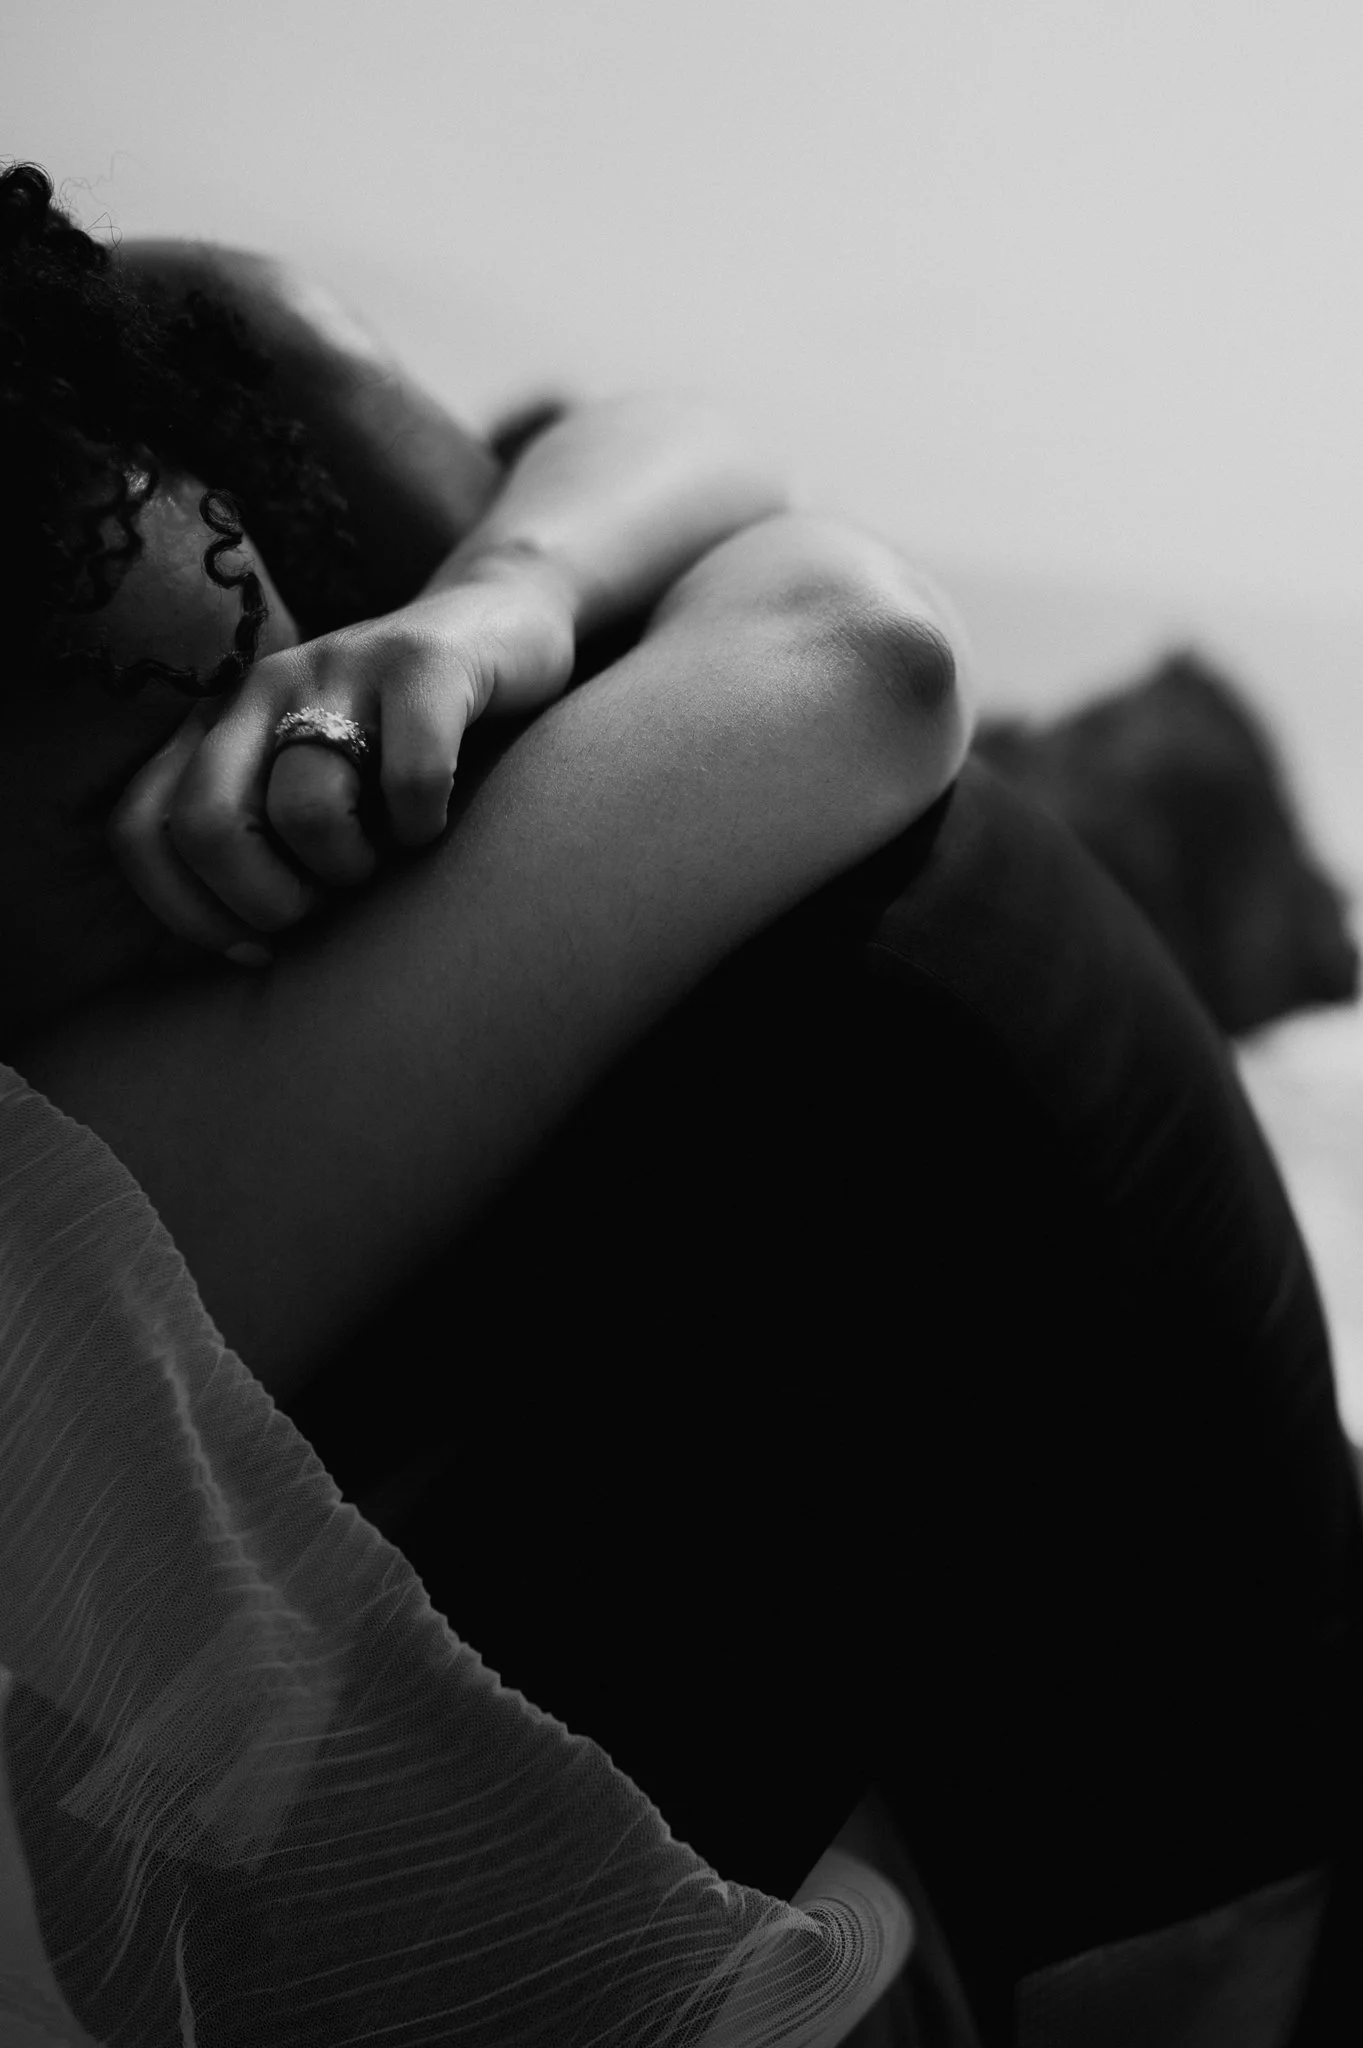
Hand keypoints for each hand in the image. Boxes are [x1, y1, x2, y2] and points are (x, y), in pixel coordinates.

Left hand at [108, 566, 576, 959]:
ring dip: (352, 868)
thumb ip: (254, 841)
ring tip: (386, 857)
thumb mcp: (309, 782)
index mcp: (217, 726)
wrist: (498, 623)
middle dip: (266, 900)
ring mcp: (338, 667)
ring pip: (305, 810)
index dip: (190, 913)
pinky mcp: (421, 662)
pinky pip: (408, 780)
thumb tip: (223, 958)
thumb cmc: (397, 742)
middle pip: (205, 824)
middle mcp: (260, 690)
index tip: (257, 945)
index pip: (141, 832)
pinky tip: (433, 822)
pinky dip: (422, 828)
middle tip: (322, 907)